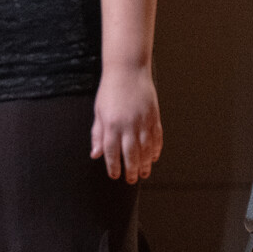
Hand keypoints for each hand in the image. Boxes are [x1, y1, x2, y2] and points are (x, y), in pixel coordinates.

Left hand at [92, 65, 161, 182]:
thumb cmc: (109, 91)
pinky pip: (157, 137)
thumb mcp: (99, 112)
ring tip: (143, 174)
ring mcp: (143, 120)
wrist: (128, 71)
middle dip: (131, 169)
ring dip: (145, 163)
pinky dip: (156, 149)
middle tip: (131, 180)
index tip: (115, 175)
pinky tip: (153, 158)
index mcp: (111, 124)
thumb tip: (95, 154)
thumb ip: (98, 134)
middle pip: (130, 153)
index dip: (113, 165)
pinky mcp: (154, 116)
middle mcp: (128, 124)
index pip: (112, 151)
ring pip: (146, 148)